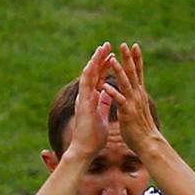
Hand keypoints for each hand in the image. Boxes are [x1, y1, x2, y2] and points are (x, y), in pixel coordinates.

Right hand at [68, 42, 113, 158]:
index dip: (105, 66)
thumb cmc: (93, 136)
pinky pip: (85, 84)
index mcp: (92, 99)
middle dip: (100, 59)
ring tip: (102, 48)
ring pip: (88, 74)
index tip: (111, 55)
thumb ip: (103, 103)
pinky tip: (94, 62)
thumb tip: (107, 93)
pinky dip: (90, 72)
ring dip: (95, 60)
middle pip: (93, 73)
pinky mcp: (82, 102)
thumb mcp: (102, 115)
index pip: (99, 79)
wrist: (85, 149)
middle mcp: (86, 96)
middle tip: (107, 45)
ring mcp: (83, 98)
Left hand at [103, 43, 161, 153]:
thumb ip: (135, 98)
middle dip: (128, 58)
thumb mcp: (138, 109)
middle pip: (133, 73)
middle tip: (124, 44)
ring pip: (125, 83)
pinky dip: (112, 92)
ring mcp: (133, 103)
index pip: (138, 73)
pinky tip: (105, 86)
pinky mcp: (127, 112)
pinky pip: (118, 100)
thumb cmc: (141, 128)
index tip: (133, 45)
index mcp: (139, 94)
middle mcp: (137, 95)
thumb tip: (136, 91)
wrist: (148, 142)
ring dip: (118, 71)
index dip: (136, 59)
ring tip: (112, 59)